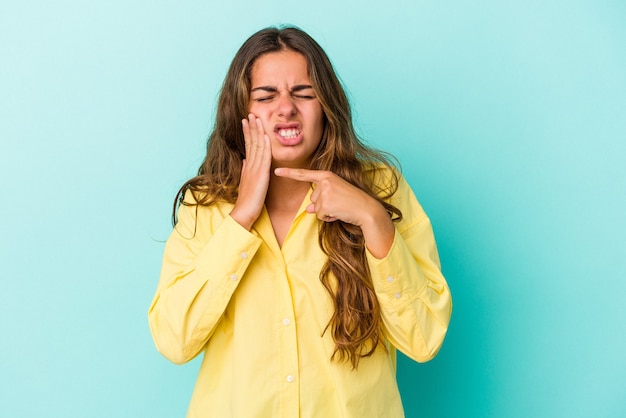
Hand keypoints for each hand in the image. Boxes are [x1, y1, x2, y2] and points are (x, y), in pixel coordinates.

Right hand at [230, 114, 271, 229]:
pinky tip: (266, 135)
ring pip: (256, 146)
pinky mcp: (260, 174)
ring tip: (256, 119)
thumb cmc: (247, 200)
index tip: (246, 121)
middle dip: (250, 127)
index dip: (247, 132)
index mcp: (247, 166)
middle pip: (251, 142)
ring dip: (257, 131)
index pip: (248, 145)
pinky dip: (265, 145)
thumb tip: (245, 159)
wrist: (244, 212)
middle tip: (250, 114)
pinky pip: (263, 157)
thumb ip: (245, 169)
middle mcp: (250, 165)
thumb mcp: (245, 181)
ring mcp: (254, 169)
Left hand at [274, 167, 394, 257]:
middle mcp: (325, 182)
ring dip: (326, 212)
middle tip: (340, 203)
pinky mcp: (326, 204)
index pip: (305, 175)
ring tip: (341, 208)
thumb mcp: (335, 197)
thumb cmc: (352, 203)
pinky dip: (328, 218)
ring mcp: (325, 192)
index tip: (277, 171)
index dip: (289, 173)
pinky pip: (320, 216)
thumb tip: (309, 209)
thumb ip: (320, 200)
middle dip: (323, 205)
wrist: (366, 209)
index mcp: (327, 176)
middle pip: (312, 199)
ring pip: (316, 209)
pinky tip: (339, 213)